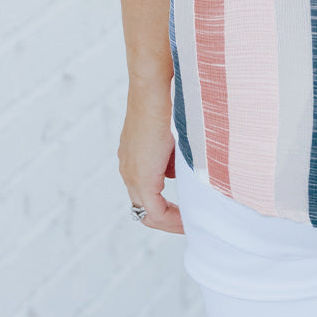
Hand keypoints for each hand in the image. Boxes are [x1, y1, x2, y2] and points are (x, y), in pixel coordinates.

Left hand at [118, 80, 183, 233]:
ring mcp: (132, 175)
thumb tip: (173, 173)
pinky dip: (170, 219)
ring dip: (169, 221)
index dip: (163, 206)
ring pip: (148, 213)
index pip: (144, 194)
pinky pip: (155, 211)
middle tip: (187, 223)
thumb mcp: (167, 135)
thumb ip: (167, 156)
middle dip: (167, 220)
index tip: (183, 210)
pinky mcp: (142, 177)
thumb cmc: (163, 103)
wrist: (152, 92)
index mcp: (132, 161)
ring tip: (189, 224)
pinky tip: (186, 220)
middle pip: (144, 210)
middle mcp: (128, 172)